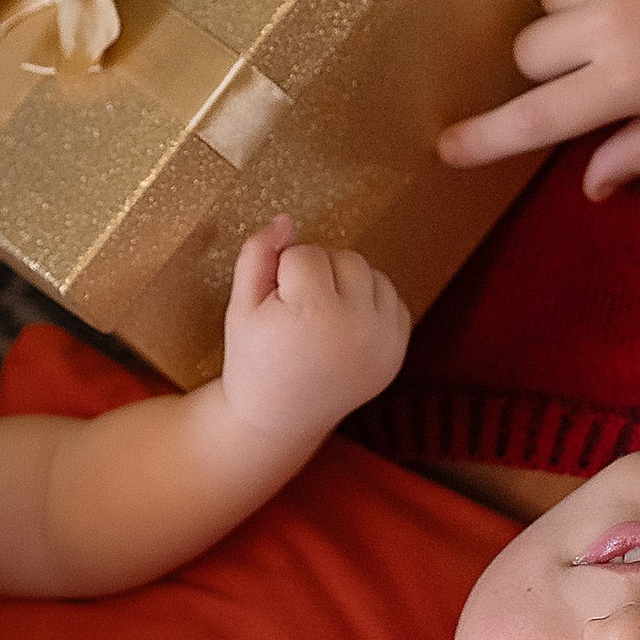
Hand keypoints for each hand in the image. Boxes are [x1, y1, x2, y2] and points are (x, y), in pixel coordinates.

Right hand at [218, 217, 410, 445]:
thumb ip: (258, 256)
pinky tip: (343, 327)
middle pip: (345, 258)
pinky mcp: (398, 352)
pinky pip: (392, 299)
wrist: (280, 418)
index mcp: (315, 316)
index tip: (274, 306)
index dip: (282, 272)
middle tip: (296, 310)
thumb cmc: (254, 360)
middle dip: (318, 273)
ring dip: (346, 283)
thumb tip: (286, 221)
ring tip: (320, 316)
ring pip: (372, 274)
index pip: (306, 254)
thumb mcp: (241, 308)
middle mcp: (358, 328)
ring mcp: (384, 342)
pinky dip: (369, 303)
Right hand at [439, 0, 639, 199]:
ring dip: (577, 12)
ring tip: (638, 11)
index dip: (486, 136)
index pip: (536, 115)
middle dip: (551, 64)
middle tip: (603, 65)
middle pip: (528, 49)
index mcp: (634, 78)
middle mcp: (615, 18)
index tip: (446, 146)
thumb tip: (591, 186)